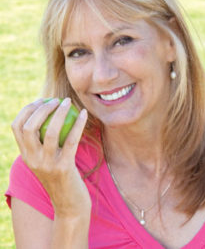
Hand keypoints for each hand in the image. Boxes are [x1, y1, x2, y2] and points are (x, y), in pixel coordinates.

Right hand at [11, 98, 90, 218]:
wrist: (69, 206)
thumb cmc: (61, 179)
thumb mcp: (46, 162)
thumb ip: (42, 145)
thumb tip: (50, 116)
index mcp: (26, 156)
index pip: (17, 127)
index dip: (27, 109)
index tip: (41, 100)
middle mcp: (33, 160)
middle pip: (30, 127)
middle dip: (42, 108)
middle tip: (55, 100)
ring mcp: (47, 165)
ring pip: (50, 132)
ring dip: (59, 113)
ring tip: (68, 102)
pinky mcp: (64, 168)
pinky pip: (71, 140)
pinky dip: (78, 124)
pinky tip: (84, 113)